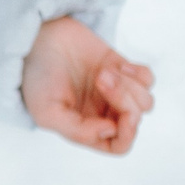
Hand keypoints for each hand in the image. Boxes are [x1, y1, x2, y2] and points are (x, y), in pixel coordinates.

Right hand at [20, 15, 154, 154]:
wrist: (37, 39)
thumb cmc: (37, 78)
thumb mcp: (47, 112)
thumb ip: (77, 131)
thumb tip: (110, 132)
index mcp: (86, 129)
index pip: (119, 145)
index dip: (127, 134)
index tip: (124, 117)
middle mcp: (103, 113)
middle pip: (134, 119)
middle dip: (123, 100)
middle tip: (101, 78)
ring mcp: (115, 91)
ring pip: (144, 101)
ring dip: (128, 85)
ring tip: (102, 71)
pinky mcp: (122, 69)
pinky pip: (147, 79)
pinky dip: (137, 72)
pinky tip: (116, 65)